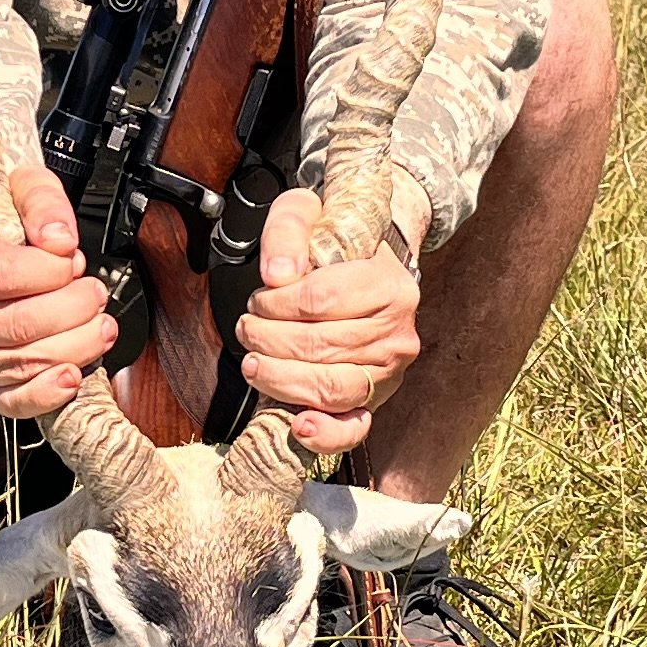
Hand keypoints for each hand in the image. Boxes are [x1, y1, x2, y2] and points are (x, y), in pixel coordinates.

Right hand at [0, 160, 113, 421]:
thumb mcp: (16, 190)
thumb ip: (40, 203)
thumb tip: (60, 239)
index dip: (48, 271)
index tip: (72, 258)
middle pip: (15, 325)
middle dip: (71, 309)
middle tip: (94, 291)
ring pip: (22, 364)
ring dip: (76, 345)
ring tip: (100, 323)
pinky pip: (13, 402)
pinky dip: (49, 393)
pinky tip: (74, 373)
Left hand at [237, 184, 422, 455]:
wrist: (367, 264)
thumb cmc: (336, 242)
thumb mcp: (309, 213)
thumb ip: (289, 232)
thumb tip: (277, 275)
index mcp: (391, 286)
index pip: (320, 301)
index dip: (275, 303)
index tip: (260, 297)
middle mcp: (399, 333)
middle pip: (320, 347)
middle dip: (268, 340)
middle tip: (247, 327)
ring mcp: (390, 372)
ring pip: (331, 387)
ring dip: (280, 379)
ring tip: (254, 363)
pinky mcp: (375, 400)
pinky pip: (353, 427)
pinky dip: (325, 433)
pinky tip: (299, 424)